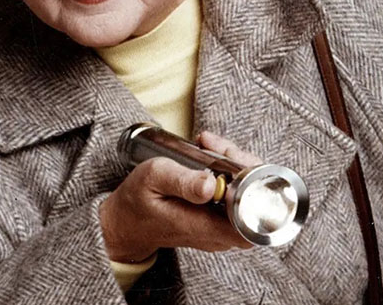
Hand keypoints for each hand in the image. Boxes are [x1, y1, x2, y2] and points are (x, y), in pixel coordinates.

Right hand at [99, 130, 262, 262]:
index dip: (253, 183)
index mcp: (205, 226)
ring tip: (210, 148)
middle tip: (219, 147)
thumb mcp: (153, 180)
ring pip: (249, 200)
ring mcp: (220, 232)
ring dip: (237, 168)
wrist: (125, 225)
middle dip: (247, 167)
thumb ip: (182, 181)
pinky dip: (231, 175)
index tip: (234, 159)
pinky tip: (212, 159)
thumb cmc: (137, 201)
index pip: (252, 215)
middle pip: (256, 203)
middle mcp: (218, 235)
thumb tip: (210, 184)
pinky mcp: (218, 225)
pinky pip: (238, 200)